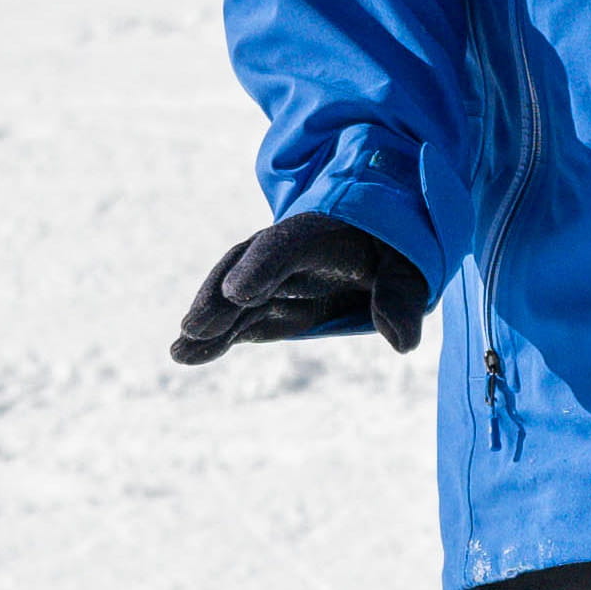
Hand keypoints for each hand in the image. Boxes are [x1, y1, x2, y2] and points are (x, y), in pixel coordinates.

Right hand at [167, 210, 428, 362]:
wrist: (376, 240)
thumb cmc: (394, 249)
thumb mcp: (409, 267)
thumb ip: (402, 298)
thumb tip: (403, 342)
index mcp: (319, 233)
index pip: (286, 246)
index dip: (263, 266)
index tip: (240, 292)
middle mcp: (284, 253)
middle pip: (245, 269)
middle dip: (219, 297)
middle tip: (195, 327)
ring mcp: (271, 279)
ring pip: (233, 299)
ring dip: (207, 324)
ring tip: (180, 352)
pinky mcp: (266, 305)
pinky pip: (237, 320)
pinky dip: (214, 338)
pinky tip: (187, 356)